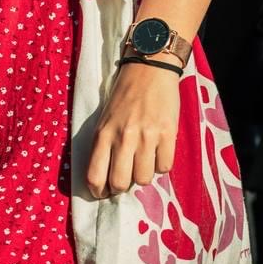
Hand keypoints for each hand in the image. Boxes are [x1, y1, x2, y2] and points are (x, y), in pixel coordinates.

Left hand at [85, 62, 180, 197]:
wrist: (149, 70)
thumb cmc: (124, 96)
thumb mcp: (104, 120)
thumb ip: (103, 146)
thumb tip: (105, 179)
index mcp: (103, 134)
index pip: (95, 176)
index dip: (98, 192)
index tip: (103, 193)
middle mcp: (123, 137)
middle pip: (120, 184)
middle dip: (122, 187)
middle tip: (126, 179)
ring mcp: (146, 136)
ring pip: (144, 179)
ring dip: (144, 175)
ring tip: (144, 161)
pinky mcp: (167, 133)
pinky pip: (165, 167)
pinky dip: (162, 165)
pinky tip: (158, 153)